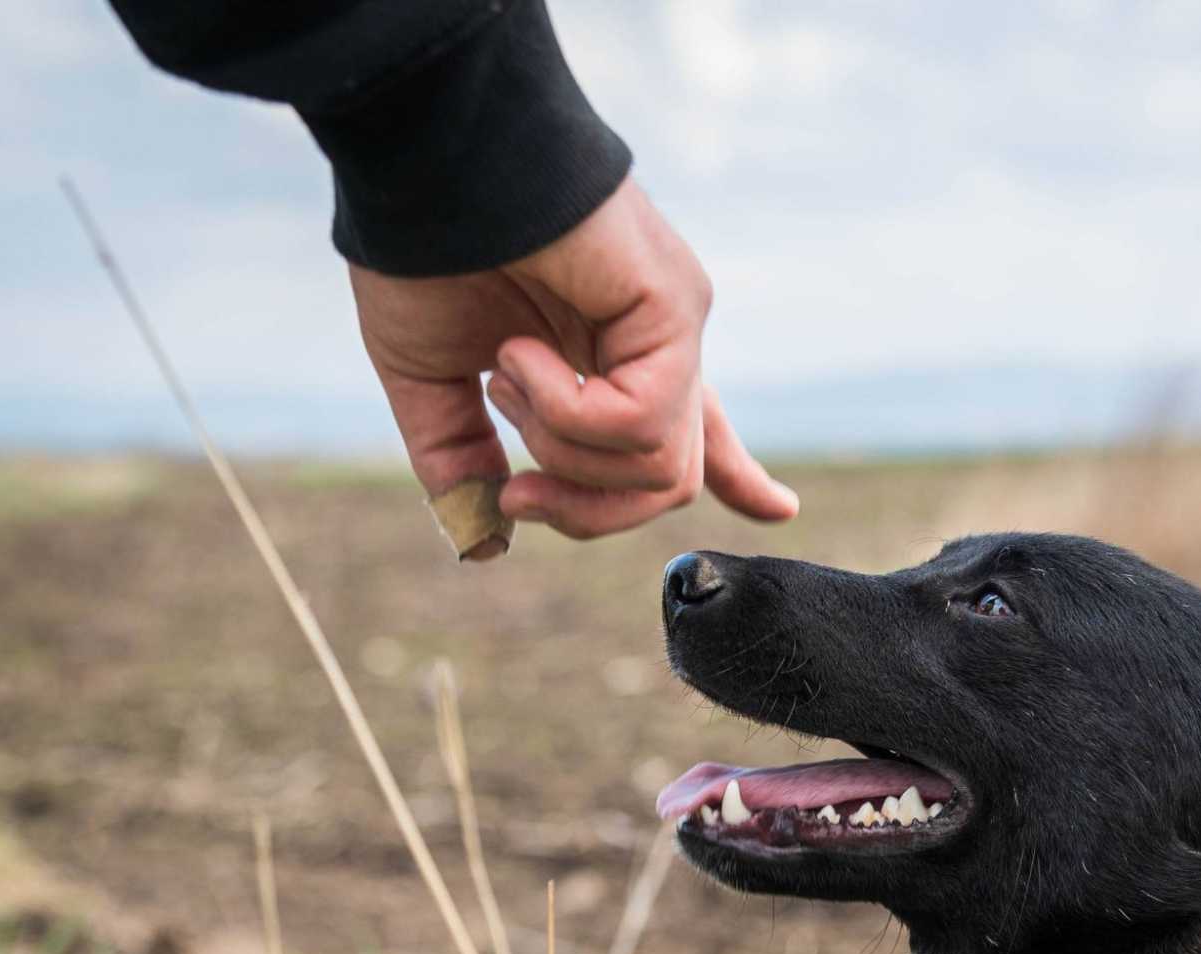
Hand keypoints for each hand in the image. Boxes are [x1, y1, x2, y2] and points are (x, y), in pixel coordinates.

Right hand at [348, 179, 796, 548]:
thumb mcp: (430, 384)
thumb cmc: (420, 250)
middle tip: (517, 495)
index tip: (780, 508)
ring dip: (563, 453)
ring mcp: (672, 324)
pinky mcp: (676, 307)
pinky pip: (643, 421)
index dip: (738, 476)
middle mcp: (656, 342)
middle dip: (588, 513)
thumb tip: (482, 543)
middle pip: (671, 482)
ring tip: (506, 379)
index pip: (693, 430)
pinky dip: (569, 413)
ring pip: (662, 470)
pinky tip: (520, 354)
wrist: (422, 162)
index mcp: (615, 356)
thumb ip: (459, 463)